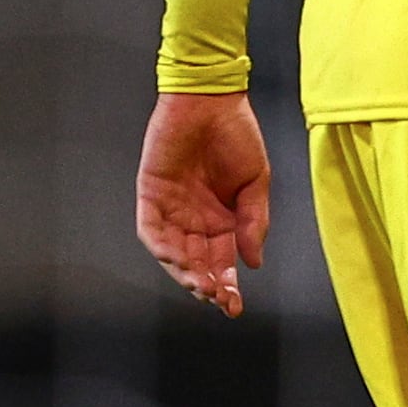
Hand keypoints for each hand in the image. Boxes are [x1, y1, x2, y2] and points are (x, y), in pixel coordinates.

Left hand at [135, 91, 272, 316]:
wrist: (210, 100)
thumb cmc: (236, 134)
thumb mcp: (257, 182)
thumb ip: (254, 222)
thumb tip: (253, 262)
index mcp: (223, 218)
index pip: (223, 261)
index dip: (228, 285)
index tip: (235, 306)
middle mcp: (195, 218)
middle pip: (198, 263)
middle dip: (208, 285)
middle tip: (219, 299)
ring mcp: (171, 208)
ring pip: (174, 253)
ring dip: (185, 272)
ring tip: (202, 285)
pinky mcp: (151, 194)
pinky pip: (151, 230)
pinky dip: (163, 247)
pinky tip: (178, 260)